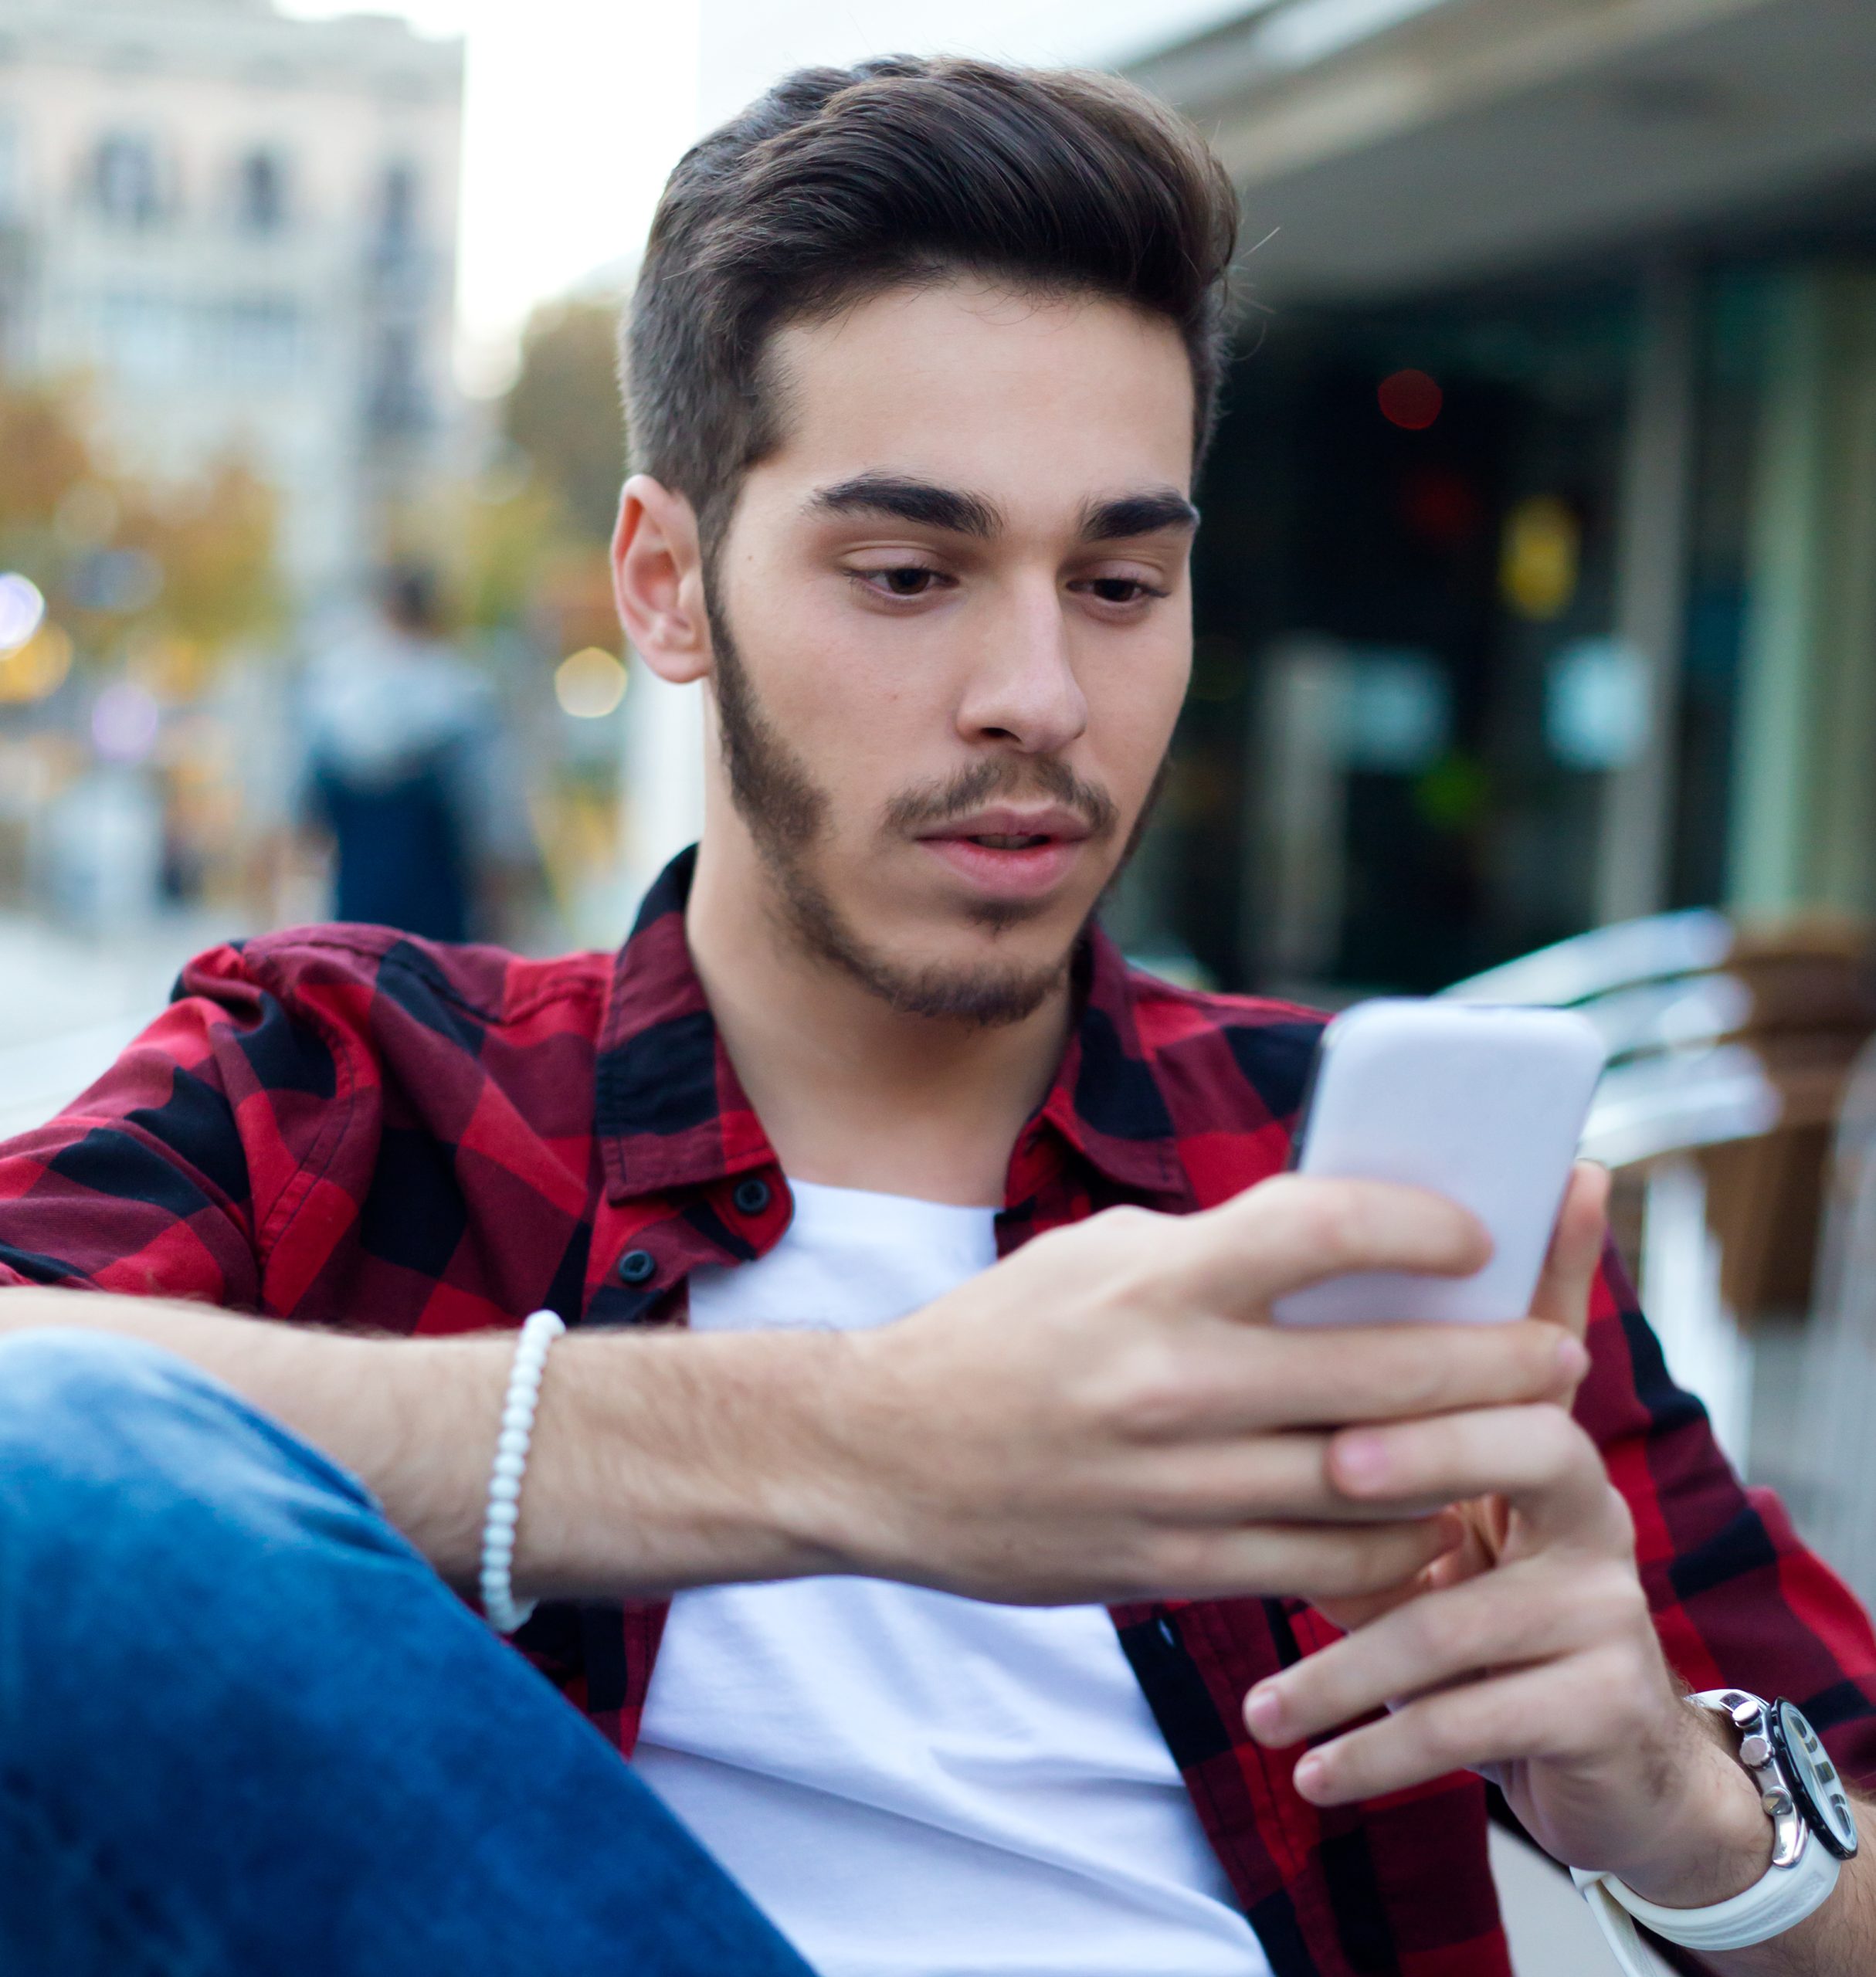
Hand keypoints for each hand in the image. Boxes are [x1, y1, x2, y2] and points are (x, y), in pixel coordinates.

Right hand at [806, 1174, 1586, 1607]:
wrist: (882, 1456)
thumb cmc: (998, 1335)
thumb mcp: (1098, 1256)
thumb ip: (1216, 1254)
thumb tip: (1346, 1255)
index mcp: (1156, 1280)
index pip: (1323, 1228)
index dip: (1422, 1225)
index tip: (1475, 1236)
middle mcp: (1175, 1381)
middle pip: (1388, 1370)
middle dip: (1500, 1359)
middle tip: (1559, 1350)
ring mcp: (1178, 1484)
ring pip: (1379, 1485)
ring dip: (1470, 1461)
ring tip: (1522, 1437)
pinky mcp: (1174, 1563)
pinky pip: (1327, 1567)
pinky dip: (1399, 1545)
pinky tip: (1432, 1519)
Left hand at [1240, 1164, 1774, 1905]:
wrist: (1609, 1767)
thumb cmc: (1481, 1619)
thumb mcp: (1432, 1534)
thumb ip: (1368, 1461)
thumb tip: (1243, 1383)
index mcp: (1540, 1446)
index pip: (1529, 1346)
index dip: (1542, 1266)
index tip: (1512, 1206)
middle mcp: (1589, 1508)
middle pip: (1535, 1442)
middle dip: (1431, 1446)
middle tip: (1334, 1464)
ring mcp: (1607, 1604)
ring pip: (1459, 1619)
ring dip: (1343, 1672)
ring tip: (1261, 1708)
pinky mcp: (1605, 1702)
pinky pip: (1471, 1723)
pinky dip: (1378, 1753)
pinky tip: (1314, 1773)